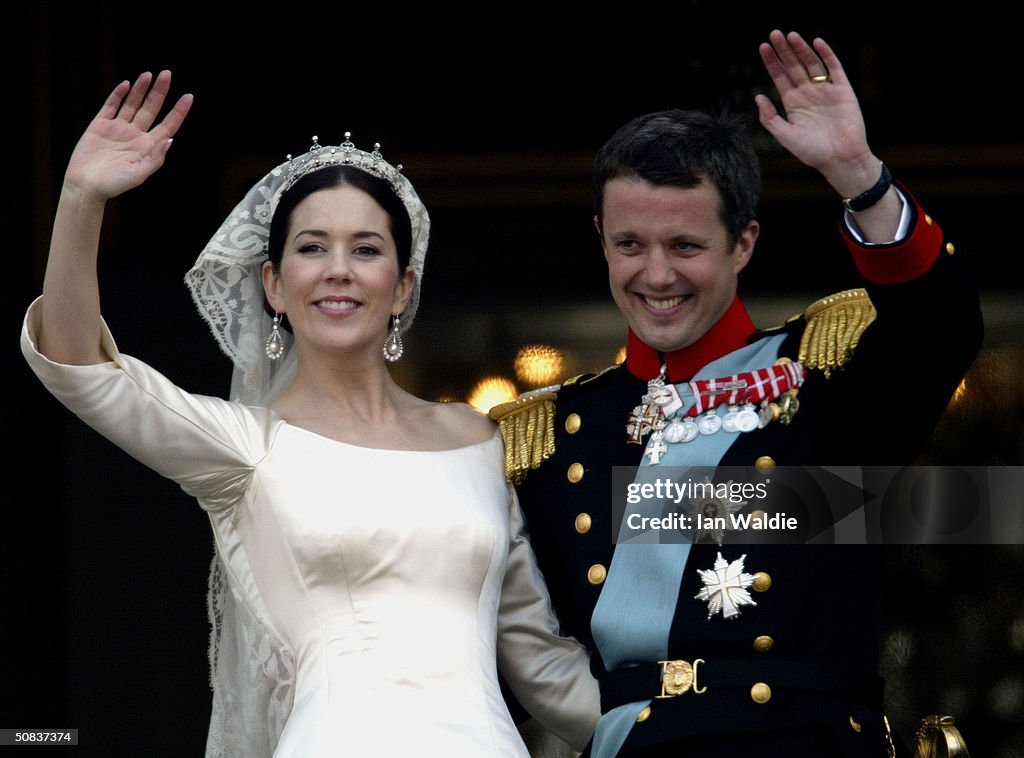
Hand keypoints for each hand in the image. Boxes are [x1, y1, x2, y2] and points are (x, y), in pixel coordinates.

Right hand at [64, 70, 192, 202]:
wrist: (85, 186)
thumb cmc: (113, 185)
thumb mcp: (138, 175)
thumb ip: (155, 158)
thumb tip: (170, 140)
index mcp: (148, 146)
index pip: (168, 125)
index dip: (178, 111)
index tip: (189, 96)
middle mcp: (135, 135)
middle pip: (151, 108)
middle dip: (160, 92)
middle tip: (167, 74)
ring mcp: (118, 128)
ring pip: (133, 104)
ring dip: (140, 89)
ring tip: (149, 75)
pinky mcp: (100, 125)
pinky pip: (111, 106)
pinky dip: (118, 95)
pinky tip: (126, 85)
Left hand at [754, 30, 877, 195]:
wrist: (840, 159)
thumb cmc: (812, 152)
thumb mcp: (785, 136)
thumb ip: (770, 118)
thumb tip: (757, 96)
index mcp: (792, 103)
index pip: (780, 77)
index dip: (772, 62)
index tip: (763, 47)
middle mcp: (807, 93)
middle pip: (793, 66)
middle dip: (784, 50)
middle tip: (774, 34)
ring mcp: (825, 90)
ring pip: (811, 64)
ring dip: (801, 49)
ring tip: (790, 35)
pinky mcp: (842, 89)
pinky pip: (834, 68)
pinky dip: (826, 54)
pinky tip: (816, 43)